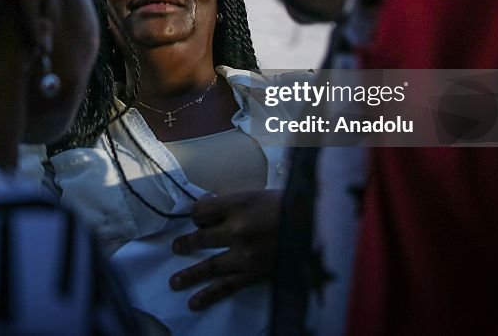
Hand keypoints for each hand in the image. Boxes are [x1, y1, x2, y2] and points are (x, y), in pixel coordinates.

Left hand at [169, 189, 282, 310]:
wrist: (323, 226)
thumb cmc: (294, 205)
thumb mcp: (262, 194)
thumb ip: (236, 202)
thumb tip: (212, 207)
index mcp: (240, 203)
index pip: (202, 210)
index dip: (198, 213)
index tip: (200, 216)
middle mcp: (238, 228)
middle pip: (202, 236)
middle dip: (188, 242)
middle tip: (177, 247)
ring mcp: (245, 253)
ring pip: (209, 265)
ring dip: (190, 274)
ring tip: (175, 282)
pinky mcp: (255, 273)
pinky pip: (227, 286)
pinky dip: (209, 295)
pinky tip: (194, 302)